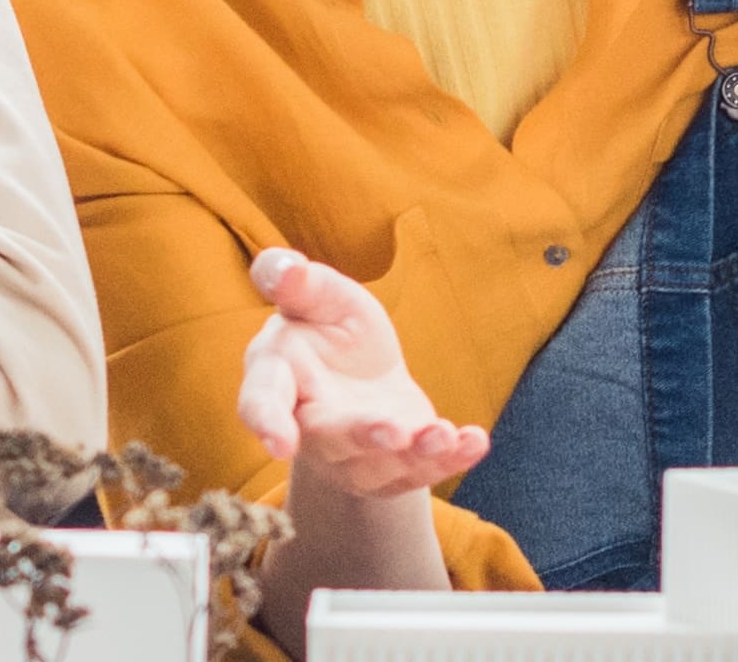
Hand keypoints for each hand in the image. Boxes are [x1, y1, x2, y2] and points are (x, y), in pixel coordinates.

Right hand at [234, 247, 489, 502]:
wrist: (362, 371)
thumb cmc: (328, 325)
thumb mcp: (320, 295)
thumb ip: (299, 284)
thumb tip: (286, 268)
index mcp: (277, 376)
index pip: (263, 402)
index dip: (267, 423)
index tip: (279, 444)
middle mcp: (309, 426)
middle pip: (329, 440)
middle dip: (361, 436)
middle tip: (393, 432)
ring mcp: (352, 456)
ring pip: (378, 465)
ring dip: (413, 454)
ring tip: (444, 435)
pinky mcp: (395, 467)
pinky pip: (421, 470)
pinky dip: (450, 459)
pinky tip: (474, 442)